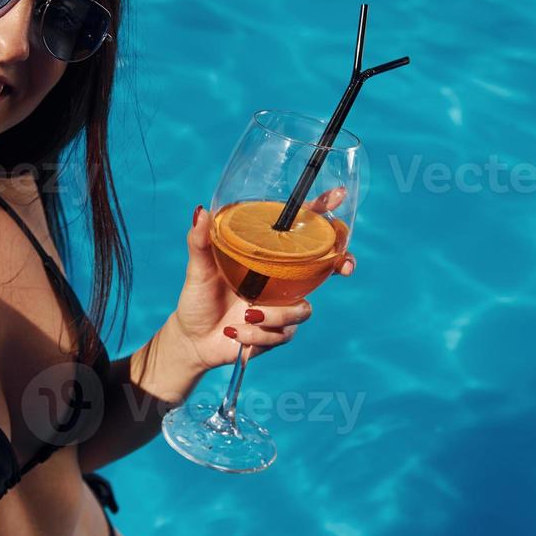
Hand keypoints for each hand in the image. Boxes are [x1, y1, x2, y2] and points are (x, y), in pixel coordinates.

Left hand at [163, 201, 355, 376]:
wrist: (192, 339)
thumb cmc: (198, 297)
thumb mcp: (199, 267)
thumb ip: (200, 241)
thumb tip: (201, 211)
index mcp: (268, 258)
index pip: (301, 231)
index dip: (323, 212)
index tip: (338, 196)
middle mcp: (283, 280)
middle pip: (327, 267)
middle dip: (342, 263)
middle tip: (343, 266)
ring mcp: (283, 307)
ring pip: (302, 309)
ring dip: (276, 314)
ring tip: (247, 312)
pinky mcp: (277, 333)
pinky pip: (281, 334)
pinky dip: (256, 335)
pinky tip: (235, 331)